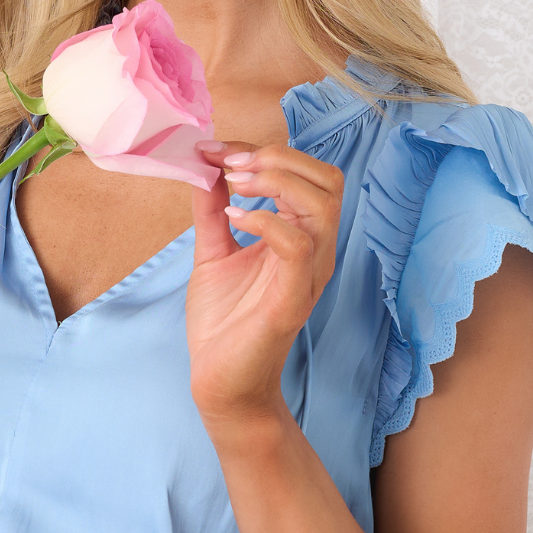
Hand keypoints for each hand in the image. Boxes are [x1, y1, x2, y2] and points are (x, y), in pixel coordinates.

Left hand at [187, 140, 343, 426]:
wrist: (220, 383)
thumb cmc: (224, 324)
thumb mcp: (214, 252)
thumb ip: (212, 210)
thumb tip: (204, 166)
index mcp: (300, 236)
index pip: (306, 173)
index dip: (262, 150)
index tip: (215, 150)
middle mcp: (315, 250)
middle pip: (327, 179)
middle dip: (277, 158)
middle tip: (230, 165)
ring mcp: (308, 273)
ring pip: (322, 204)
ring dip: (275, 182)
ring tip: (234, 186)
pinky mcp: (294, 297)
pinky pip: (297, 244)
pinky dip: (266, 220)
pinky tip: (235, 219)